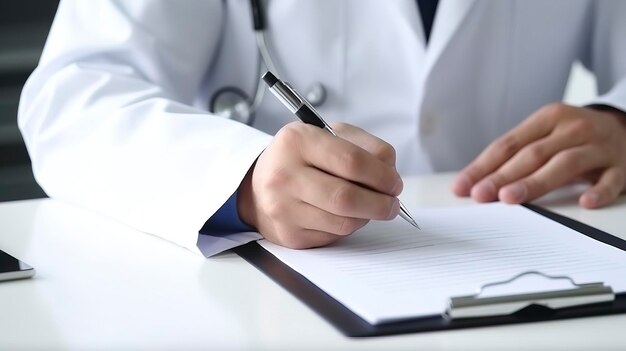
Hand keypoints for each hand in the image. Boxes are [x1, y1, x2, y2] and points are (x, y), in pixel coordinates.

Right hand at [237, 122, 401, 248]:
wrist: (257, 186)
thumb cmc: (301, 158)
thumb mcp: (328, 135)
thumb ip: (363, 145)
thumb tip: (390, 171)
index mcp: (296, 141)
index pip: (352, 161)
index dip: (382, 175)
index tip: (394, 182)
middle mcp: (284, 175)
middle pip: (347, 197)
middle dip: (380, 203)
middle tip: (392, 203)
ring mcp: (283, 208)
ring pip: (344, 222)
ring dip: (366, 217)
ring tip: (369, 206)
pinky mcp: (288, 235)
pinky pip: (333, 236)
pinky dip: (347, 226)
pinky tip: (344, 214)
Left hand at [452, 103, 625, 207]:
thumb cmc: (575, 137)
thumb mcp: (546, 135)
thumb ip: (516, 154)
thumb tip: (476, 181)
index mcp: (548, 119)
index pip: (509, 144)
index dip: (483, 166)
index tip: (463, 186)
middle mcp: (573, 129)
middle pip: (532, 154)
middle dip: (502, 176)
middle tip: (481, 195)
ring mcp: (599, 147)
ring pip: (564, 164)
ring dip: (535, 182)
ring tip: (511, 198)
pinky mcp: (622, 167)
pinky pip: (610, 180)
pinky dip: (598, 191)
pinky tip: (584, 203)